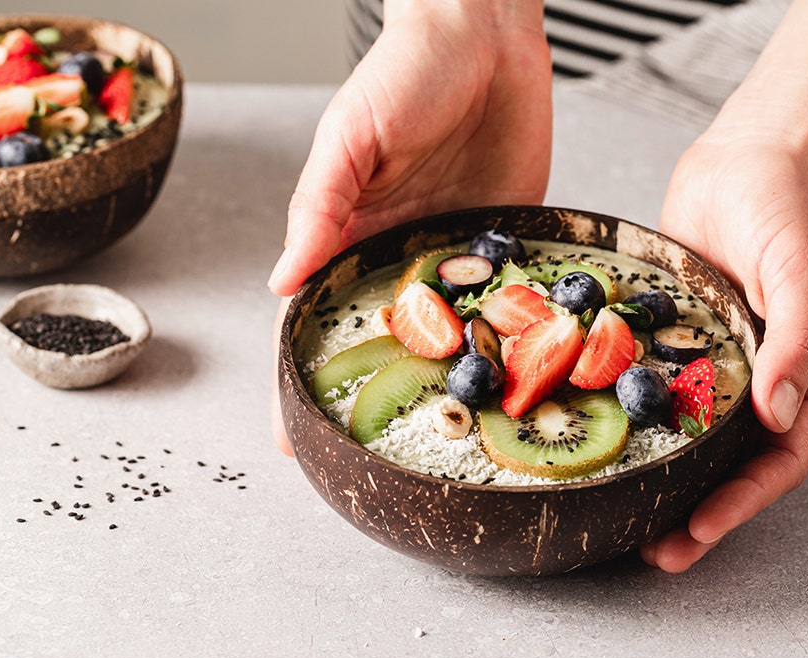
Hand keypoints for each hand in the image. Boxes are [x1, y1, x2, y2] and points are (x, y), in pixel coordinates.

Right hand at [269, 2, 550, 454]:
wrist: (486, 32)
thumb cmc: (405, 71)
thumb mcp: (350, 137)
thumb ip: (319, 208)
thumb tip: (280, 282)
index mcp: (354, 235)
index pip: (318, 318)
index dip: (300, 378)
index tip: (289, 439)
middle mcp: (407, 254)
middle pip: (389, 342)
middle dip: (382, 400)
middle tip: (376, 464)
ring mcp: (463, 251)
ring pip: (457, 332)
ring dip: (456, 384)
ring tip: (461, 442)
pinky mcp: (515, 237)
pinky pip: (517, 298)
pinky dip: (520, 338)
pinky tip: (526, 381)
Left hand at [641, 117, 807, 571]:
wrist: (755, 151)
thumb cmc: (790, 205)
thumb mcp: (799, 269)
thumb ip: (796, 341)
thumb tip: (782, 416)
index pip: (781, 458)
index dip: (743, 502)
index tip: (700, 532)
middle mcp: (768, 379)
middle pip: (739, 465)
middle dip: (703, 513)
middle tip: (659, 552)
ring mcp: (725, 363)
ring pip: (700, 439)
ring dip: (672, 481)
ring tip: (632, 522)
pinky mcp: (686, 341)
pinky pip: (665, 393)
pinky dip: (644, 424)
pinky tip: (608, 440)